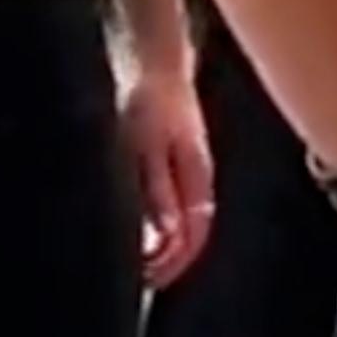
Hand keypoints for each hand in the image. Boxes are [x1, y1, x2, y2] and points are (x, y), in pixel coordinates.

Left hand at [119, 66, 215, 289]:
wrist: (154, 56)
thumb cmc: (148, 97)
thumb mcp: (146, 145)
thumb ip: (157, 190)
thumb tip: (165, 237)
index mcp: (196, 176)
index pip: (194, 234)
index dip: (175, 262)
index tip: (151, 279)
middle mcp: (197, 176)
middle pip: (192, 231)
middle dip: (170, 258)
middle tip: (141, 276)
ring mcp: (187, 166)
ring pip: (183, 217)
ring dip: (164, 241)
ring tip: (138, 259)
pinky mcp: (175, 156)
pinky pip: (173, 199)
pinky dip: (159, 219)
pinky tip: (140, 223)